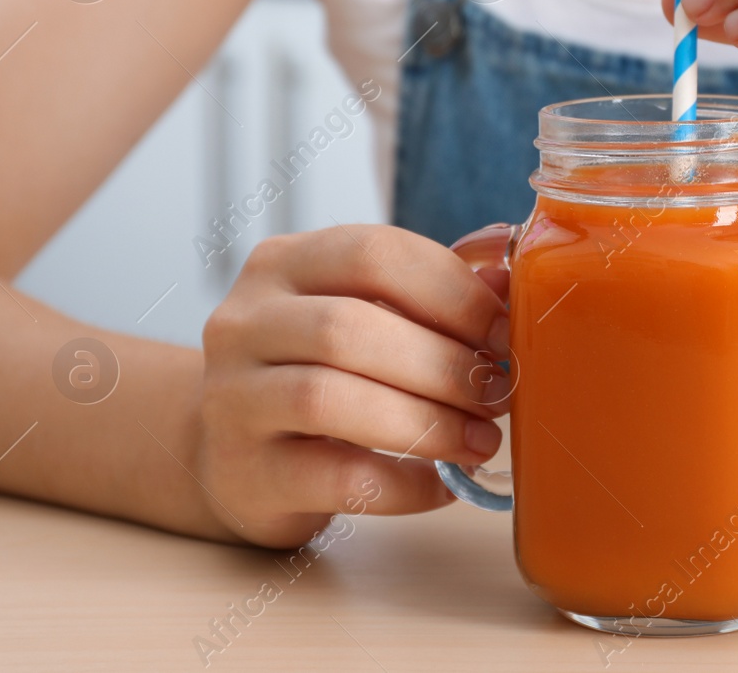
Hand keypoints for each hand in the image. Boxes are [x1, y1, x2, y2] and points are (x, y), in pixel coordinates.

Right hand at [196, 225, 511, 547]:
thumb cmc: (316, 372)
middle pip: (348, 328)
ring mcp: (232, 399)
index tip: (504, 332)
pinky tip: (443, 484)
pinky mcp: (245, 475)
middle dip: (441, 363)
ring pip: (329, 398)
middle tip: (497, 393)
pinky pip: (335, 479)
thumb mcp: (360, 316)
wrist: (233, 456)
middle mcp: (245, 322)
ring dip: (426, 422)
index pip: (373, 253)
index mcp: (283, 263)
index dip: (452, 292)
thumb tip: (504, 285)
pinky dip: (404, 484)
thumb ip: (425, 295)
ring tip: (481, 441)